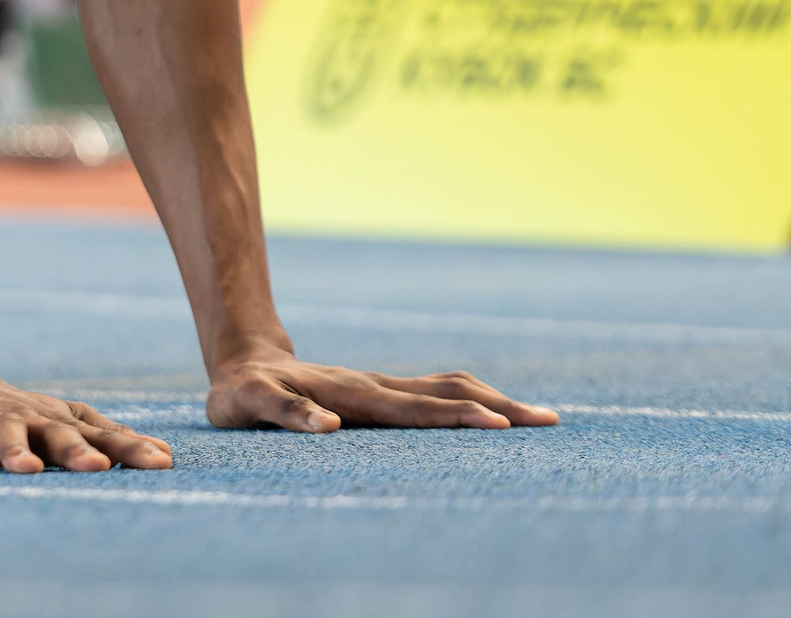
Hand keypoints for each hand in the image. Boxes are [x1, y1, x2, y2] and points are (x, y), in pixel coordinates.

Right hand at [0, 371, 175, 473]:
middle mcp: (23, 418)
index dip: (128, 448)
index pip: (98, 435)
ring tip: (28, 468)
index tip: (162, 463)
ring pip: (1, 433)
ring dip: (14, 449)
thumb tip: (166, 455)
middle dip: (75, 450)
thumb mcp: (60, 422)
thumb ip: (107, 438)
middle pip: (53, 432)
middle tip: (99, 468)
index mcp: (54, 420)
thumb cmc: (14, 413)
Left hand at [207, 352, 558, 432]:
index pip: (413, 409)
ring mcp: (381, 387)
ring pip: (447, 390)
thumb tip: (328, 426)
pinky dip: (471, 403)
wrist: (242, 363)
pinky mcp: (381, 393)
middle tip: (547, 422)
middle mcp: (374, 388)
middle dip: (498, 408)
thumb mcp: (249, 404)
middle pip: (446, 395)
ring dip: (493, 403)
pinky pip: (435, 394)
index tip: (498, 427)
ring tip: (539, 418)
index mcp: (351, 394)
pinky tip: (498, 415)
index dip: (455, 419)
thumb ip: (285, 413)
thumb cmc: (242, 393)